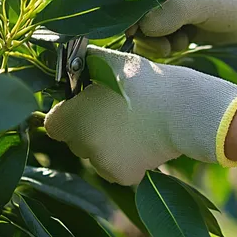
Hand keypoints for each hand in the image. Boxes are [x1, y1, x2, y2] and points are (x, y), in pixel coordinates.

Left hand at [44, 46, 236, 184]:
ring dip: (106, 144)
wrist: (182, 110)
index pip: (54, 122)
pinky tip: (143, 140)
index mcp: (72, 119)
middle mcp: (82, 147)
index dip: (68, 112)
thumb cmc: (145, 82)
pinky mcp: (125, 177)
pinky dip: (126, 157)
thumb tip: (71, 58)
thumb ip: (85, 63)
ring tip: (132, 124)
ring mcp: (103, 165)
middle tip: (112, 110)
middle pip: (75, 140)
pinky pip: (116, 167)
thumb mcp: (111, 63)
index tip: (85, 103)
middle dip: (87, 128)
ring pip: (96, 155)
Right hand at [136, 0, 236, 54]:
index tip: (132, 29)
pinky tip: (184, 42)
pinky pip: (150, 38)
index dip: (126, 6)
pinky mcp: (162, 21)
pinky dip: (164, 45)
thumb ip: (174, 12)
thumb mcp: (204, 3)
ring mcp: (158, 2)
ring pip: (138, 27)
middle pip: (130, 8)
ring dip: (156, 41)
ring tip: (178, 44)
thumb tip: (143, 27)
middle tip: (163, 46)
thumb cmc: (229, 3)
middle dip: (144, 31)